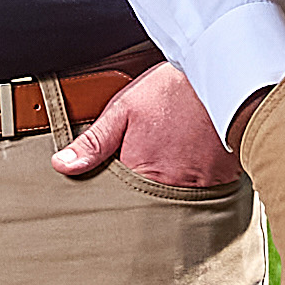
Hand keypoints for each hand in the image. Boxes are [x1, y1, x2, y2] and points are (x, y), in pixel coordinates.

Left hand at [59, 62, 239, 197]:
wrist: (223, 76)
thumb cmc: (172, 90)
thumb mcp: (124, 110)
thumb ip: (93, 143)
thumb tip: (61, 166)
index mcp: (141, 174)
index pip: (117, 201)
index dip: (114, 194)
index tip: (114, 185)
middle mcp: (171, 189)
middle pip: (148, 208)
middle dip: (142, 198)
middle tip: (145, 177)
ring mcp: (199, 188)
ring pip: (176, 203)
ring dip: (169, 191)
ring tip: (169, 167)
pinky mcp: (222, 182)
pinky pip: (204, 195)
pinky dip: (196, 186)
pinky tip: (192, 166)